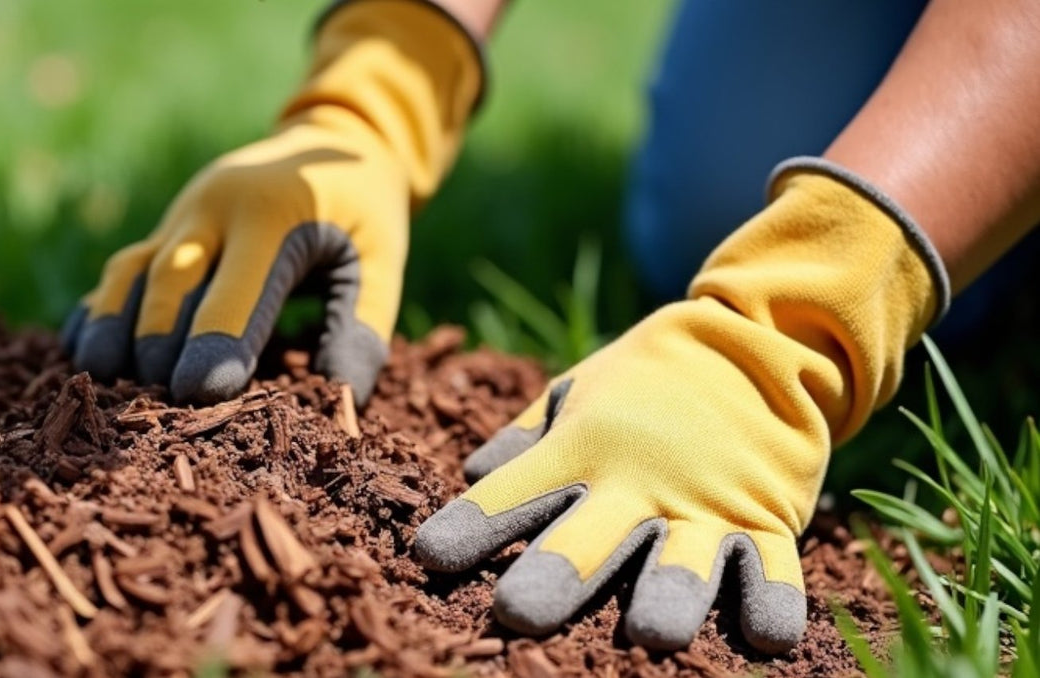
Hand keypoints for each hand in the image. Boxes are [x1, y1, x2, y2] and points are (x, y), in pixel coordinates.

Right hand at [63, 113, 407, 404]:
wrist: (332, 137)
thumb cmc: (362, 211)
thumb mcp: (382, 261)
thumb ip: (364, 327)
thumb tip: (342, 399)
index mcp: (270, 216)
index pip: (235, 290)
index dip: (215, 344)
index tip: (196, 394)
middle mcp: (213, 209)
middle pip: (169, 281)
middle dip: (157, 343)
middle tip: (155, 405)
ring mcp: (182, 216)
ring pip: (130, 271)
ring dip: (111, 325)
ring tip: (100, 379)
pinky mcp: (165, 228)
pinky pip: (121, 269)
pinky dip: (99, 308)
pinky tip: (83, 351)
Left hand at [413, 160, 947, 651]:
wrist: (759, 335)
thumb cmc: (648, 378)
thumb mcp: (575, 391)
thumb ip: (524, 437)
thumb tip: (473, 475)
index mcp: (582, 449)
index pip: (513, 494)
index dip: (470, 526)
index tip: (429, 558)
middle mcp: (640, 484)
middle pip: (590, 538)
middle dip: (555, 574)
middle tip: (519, 612)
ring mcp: (708, 505)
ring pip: (686, 561)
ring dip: (669, 596)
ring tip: (652, 635)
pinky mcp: (768, 519)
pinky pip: (773, 568)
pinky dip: (771, 601)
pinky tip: (764, 637)